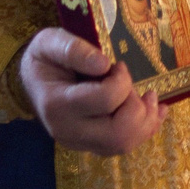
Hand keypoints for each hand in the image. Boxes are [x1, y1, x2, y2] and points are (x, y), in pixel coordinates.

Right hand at [19, 29, 160, 155]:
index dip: (121, 80)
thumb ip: (74, 50)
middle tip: (134, 87)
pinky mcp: (92, 146)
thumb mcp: (50, 42)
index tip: (117, 65)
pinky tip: (154, 109)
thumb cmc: (44, 58)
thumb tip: (104, 64)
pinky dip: (146, 128)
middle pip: (118, 134)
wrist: (34, 80)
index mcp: (57, 104)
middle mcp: (68, 131)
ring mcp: (80, 143)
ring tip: (149, 97)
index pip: (105, 100)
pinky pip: (125, 146)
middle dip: (137, 108)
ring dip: (146, 121)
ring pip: (124, 145)